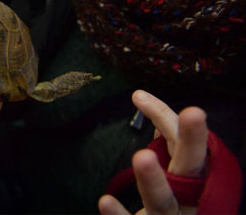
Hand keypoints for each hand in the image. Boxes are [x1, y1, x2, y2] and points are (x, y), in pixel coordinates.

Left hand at [98, 90, 207, 214]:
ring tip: (142, 156)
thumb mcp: (178, 176)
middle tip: (194, 112)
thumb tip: (152, 109)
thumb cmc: (178, 205)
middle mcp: (189, 199)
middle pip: (192, 167)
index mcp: (194, 179)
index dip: (166, 118)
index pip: (185, 143)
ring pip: (163, 201)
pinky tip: (105, 201)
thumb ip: (169, 146)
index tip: (137, 95)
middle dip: (193, 140)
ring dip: (153, 180)